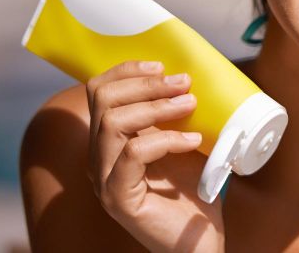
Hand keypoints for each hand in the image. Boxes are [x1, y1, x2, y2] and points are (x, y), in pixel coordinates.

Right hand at [86, 61, 224, 251]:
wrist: (200, 239)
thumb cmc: (194, 190)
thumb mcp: (186, 139)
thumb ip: (180, 112)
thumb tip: (194, 72)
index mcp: (110, 139)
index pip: (99, 91)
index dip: (127, 70)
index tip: (162, 64)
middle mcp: (100, 157)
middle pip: (103, 100)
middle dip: (146, 84)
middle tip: (183, 83)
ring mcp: (105, 179)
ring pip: (113, 123)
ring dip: (157, 107)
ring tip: (191, 105)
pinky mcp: (119, 198)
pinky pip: (133, 154)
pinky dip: (166, 140)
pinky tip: (194, 141)